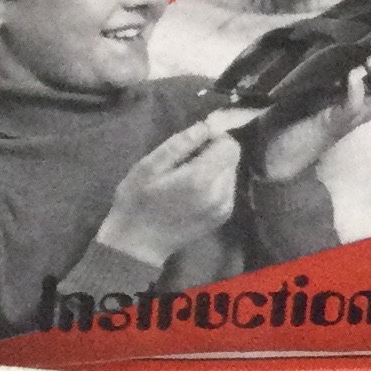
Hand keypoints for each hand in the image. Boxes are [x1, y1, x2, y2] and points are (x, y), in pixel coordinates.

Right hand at [93, 113, 247, 267]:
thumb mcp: (149, 166)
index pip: (229, 145)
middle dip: (215, 153)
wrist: (139, 244)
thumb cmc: (137, 201)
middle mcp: (220, 193)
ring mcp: (224, 207)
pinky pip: (228, 188)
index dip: (214, 138)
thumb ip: (179, 144)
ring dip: (216, 168)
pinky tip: (194, 191)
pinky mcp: (224, 216)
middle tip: (187, 160)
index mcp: (201, 178)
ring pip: (232, 172)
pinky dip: (216, 183)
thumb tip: (205, 126)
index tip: (195, 142)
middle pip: (233, 158)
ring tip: (188, 176)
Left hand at [249, 35, 370, 182]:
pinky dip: (356, 88)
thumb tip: (337, 29)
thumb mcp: (315, 81)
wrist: (273, 149)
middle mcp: (363, 107)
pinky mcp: (333, 123)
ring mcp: (351, 117)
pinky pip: (354, 106)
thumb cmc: (291, 114)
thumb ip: (328, 63)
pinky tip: (351, 74)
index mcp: (362, 96)